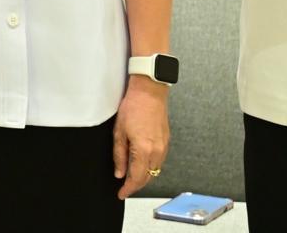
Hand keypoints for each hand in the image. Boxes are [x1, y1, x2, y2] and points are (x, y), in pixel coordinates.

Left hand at [113, 77, 169, 198]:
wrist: (149, 93)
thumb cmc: (132, 108)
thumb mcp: (119, 132)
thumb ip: (119, 155)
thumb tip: (119, 173)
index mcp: (144, 150)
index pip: (136, 178)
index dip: (128, 189)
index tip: (121, 194)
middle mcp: (157, 152)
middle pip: (147, 177)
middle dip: (136, 185)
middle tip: (124, 188)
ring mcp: (164, 147)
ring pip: (154, 171)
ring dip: (143, 177)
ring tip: (130, 178)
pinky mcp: (166, 142)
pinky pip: (159, 161)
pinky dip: (150, 167)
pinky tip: (141, 165)